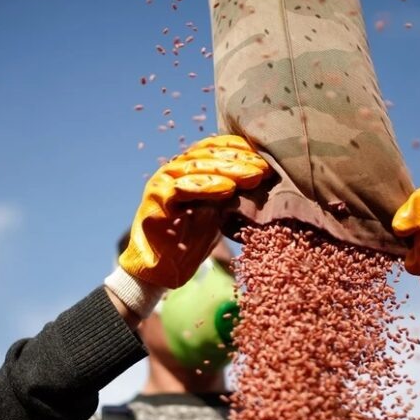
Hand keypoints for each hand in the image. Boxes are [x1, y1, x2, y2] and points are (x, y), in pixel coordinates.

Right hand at [119, 135, 270, 288]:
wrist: (161, 270)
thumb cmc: (190, 241)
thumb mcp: (218, 213)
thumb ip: (231, 193)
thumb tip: (261, 177)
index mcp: (188, 169)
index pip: (214, 149)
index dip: (239, 148)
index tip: (264, 156)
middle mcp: (174, 170)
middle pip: (208, 155)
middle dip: (239, 160)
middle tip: (264, 168)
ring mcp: (162, 181)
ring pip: (196, 167)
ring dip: (228, 170)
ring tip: (252, 176)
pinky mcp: (155, 198)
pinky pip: (182, 187)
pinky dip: (206, 187)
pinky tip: (227, 189)